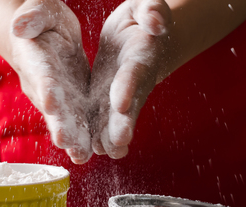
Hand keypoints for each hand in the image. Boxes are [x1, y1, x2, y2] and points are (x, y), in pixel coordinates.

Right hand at [10, 0, 91, 163]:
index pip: (40, 75)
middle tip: (67, 141)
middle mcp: (43, 85)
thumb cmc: (43, 19)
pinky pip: (79, 121)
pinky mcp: (72, 103)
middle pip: (52, 107)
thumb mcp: (39, 10)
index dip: (46, 88)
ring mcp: (57, 98)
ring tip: (82, 156)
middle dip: (59, 124)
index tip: (52, 102)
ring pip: (65, 121)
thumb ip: (32, 17)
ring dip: (73, 139)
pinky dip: (85, 136)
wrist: (48, 36)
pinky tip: (94, 152)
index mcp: (35, 60)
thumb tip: (19, 25)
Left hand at [89, 0, 171, 158]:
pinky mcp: (107, 99)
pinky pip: (103, 118)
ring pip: (115, 119)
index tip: (121, 102)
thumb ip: (152, 11)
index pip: (135, 72)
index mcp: (141, 56)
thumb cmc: (144, 16)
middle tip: (118, 142)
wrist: (140, 35)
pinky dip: (98, 134)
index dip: (129, 86)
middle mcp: (133, 82)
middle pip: (129, 105)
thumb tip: (155, 22)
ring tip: (100, 153)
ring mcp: (121, 94)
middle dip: (122, 123)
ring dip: (109, 136)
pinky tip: (90, 150)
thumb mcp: (146, 6)